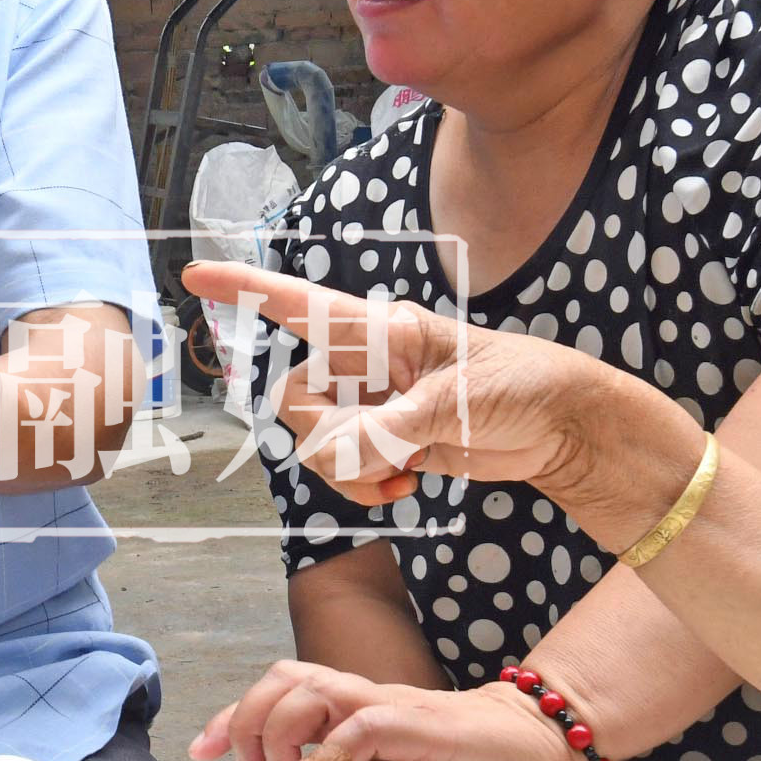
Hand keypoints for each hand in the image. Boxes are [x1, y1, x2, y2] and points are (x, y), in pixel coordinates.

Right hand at [180, 262, 678, 518]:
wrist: (566, 430)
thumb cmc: (526, 386)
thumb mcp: (458, 402)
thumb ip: (390, 428)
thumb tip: (340, 456)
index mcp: (381, 331)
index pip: (300, 305)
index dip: (245, 288)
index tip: (194, 274)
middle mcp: (367, 365)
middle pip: (296, 400)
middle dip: (325, 437)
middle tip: (380, 449)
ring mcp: (375, 407)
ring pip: (315, 444)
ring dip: (349, 471)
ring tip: (404, 471)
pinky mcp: (389, 444)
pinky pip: (344, 472)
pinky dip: (364, 486)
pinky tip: (405, 484)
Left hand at [193, 663, 573, 760]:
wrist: (533, 740)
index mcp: (353, 706)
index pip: (281, 690)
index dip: (233, 716)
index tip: (201, 752)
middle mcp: (363, 696)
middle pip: (283, 676)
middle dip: (246, 718)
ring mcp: (388, 704)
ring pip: (310, 687)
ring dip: (282, 730)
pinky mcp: (417, 722)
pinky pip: (361, 721)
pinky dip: (336, 747)